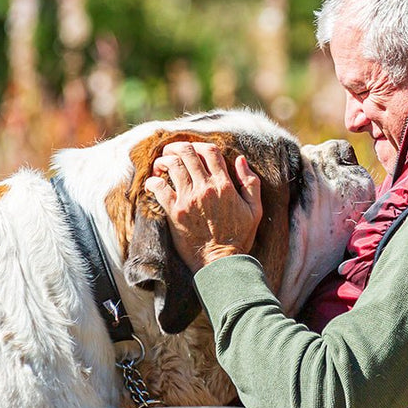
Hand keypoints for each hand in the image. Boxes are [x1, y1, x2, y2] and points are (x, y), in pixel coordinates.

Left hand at [144, 141, 263, 271]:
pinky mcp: (174, 212)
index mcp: (225, 185)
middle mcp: (205, 187)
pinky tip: (153, 183)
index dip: (199, 145)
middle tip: (171, 151)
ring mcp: (188, 199)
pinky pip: (158, 188)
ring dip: (163, 160)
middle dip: (176, 147)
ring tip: (161, 165)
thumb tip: (240, 160)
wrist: (221, 262)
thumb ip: (251, 182)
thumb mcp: (255, 209)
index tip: (193, 149)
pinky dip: (153, 181)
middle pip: (187, 153)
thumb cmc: (239, 238)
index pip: (210, 151)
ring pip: (171, 165)